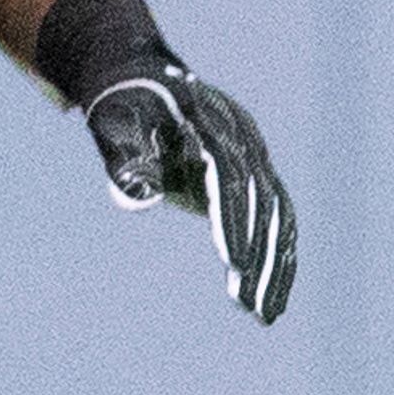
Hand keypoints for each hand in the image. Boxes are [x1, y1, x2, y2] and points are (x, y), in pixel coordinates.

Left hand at [89, 64, 296, 323]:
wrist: (141, 78)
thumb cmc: (123, 106)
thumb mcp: (113, 122)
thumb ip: (125, 157)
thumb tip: (138, 196)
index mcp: (210, 122)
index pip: (229, 177)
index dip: (233, 220)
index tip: (233, 265)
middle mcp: (243, 138)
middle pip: (262, 201)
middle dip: (260, 256)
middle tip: (251, 308)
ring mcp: (255, 155)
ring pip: (279, 215)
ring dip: (276, 266)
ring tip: (265, 316)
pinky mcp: (257, 175)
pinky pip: (277, 219)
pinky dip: (278, 257)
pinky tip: (271, 298)